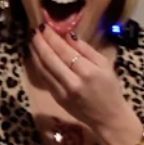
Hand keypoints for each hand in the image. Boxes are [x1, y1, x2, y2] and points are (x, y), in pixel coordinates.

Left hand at [29, 24, 143, 144]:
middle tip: (35, 30)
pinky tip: (36, 56)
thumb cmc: (111, 89)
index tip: (45, 26)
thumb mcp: (105, 65)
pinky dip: (38, 66)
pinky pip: (44, 79)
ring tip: (33, 40)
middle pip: (50, 60)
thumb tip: (68, 35)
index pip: (64, 51)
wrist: (108, 118)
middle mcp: (73, 83)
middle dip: (40, 43)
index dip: (52, 38)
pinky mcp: (57, 99)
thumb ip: (86, 49)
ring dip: (35, 54)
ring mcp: (63, 93)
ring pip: (43, 70)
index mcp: (88, 72)